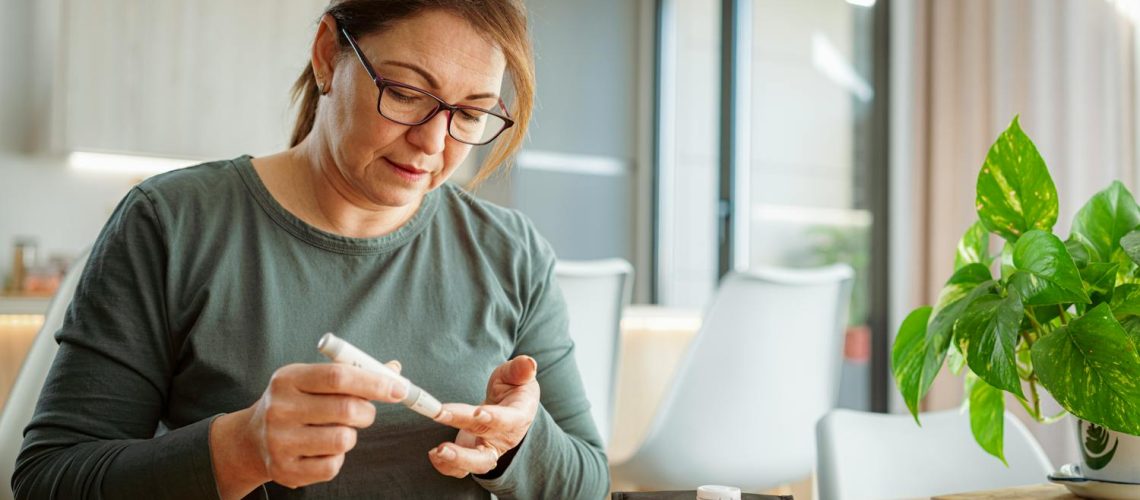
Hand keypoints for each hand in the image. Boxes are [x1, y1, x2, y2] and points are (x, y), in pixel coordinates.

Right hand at [210, 361, 404, 498]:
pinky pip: (333, 465)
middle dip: (368, 411)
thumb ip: (353, 374)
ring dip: (351, 435)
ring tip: (337, 429)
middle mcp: (280, 409)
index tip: (399, 388)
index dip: (374, 382)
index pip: (339, 376)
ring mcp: (280, 441)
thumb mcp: (313, 380)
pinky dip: (337, 458)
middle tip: (365, 412)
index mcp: (288, 379)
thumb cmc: (296, 403)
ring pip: (343, 439)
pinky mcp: (285, 470)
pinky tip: (323, 449)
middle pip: (346, 409)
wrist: (252, 439)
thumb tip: (395, 372)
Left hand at [429, 356, 539, 477]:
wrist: (508, 406)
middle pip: (486, 450)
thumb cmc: (512, 388)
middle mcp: (504, 438)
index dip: (494, 418)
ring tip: (436, 451)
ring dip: (455, 461)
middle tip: (443, 445)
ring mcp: (489, 450)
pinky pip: (461, 469)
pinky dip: (446, 465)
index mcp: (518, 416)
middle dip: (464, 451)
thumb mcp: (516, 375)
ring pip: (475, 464)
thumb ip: (520, 370)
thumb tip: (529, 362)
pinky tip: (433, 453)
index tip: (477, 412)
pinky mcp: (473, 455)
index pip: (508, 421)